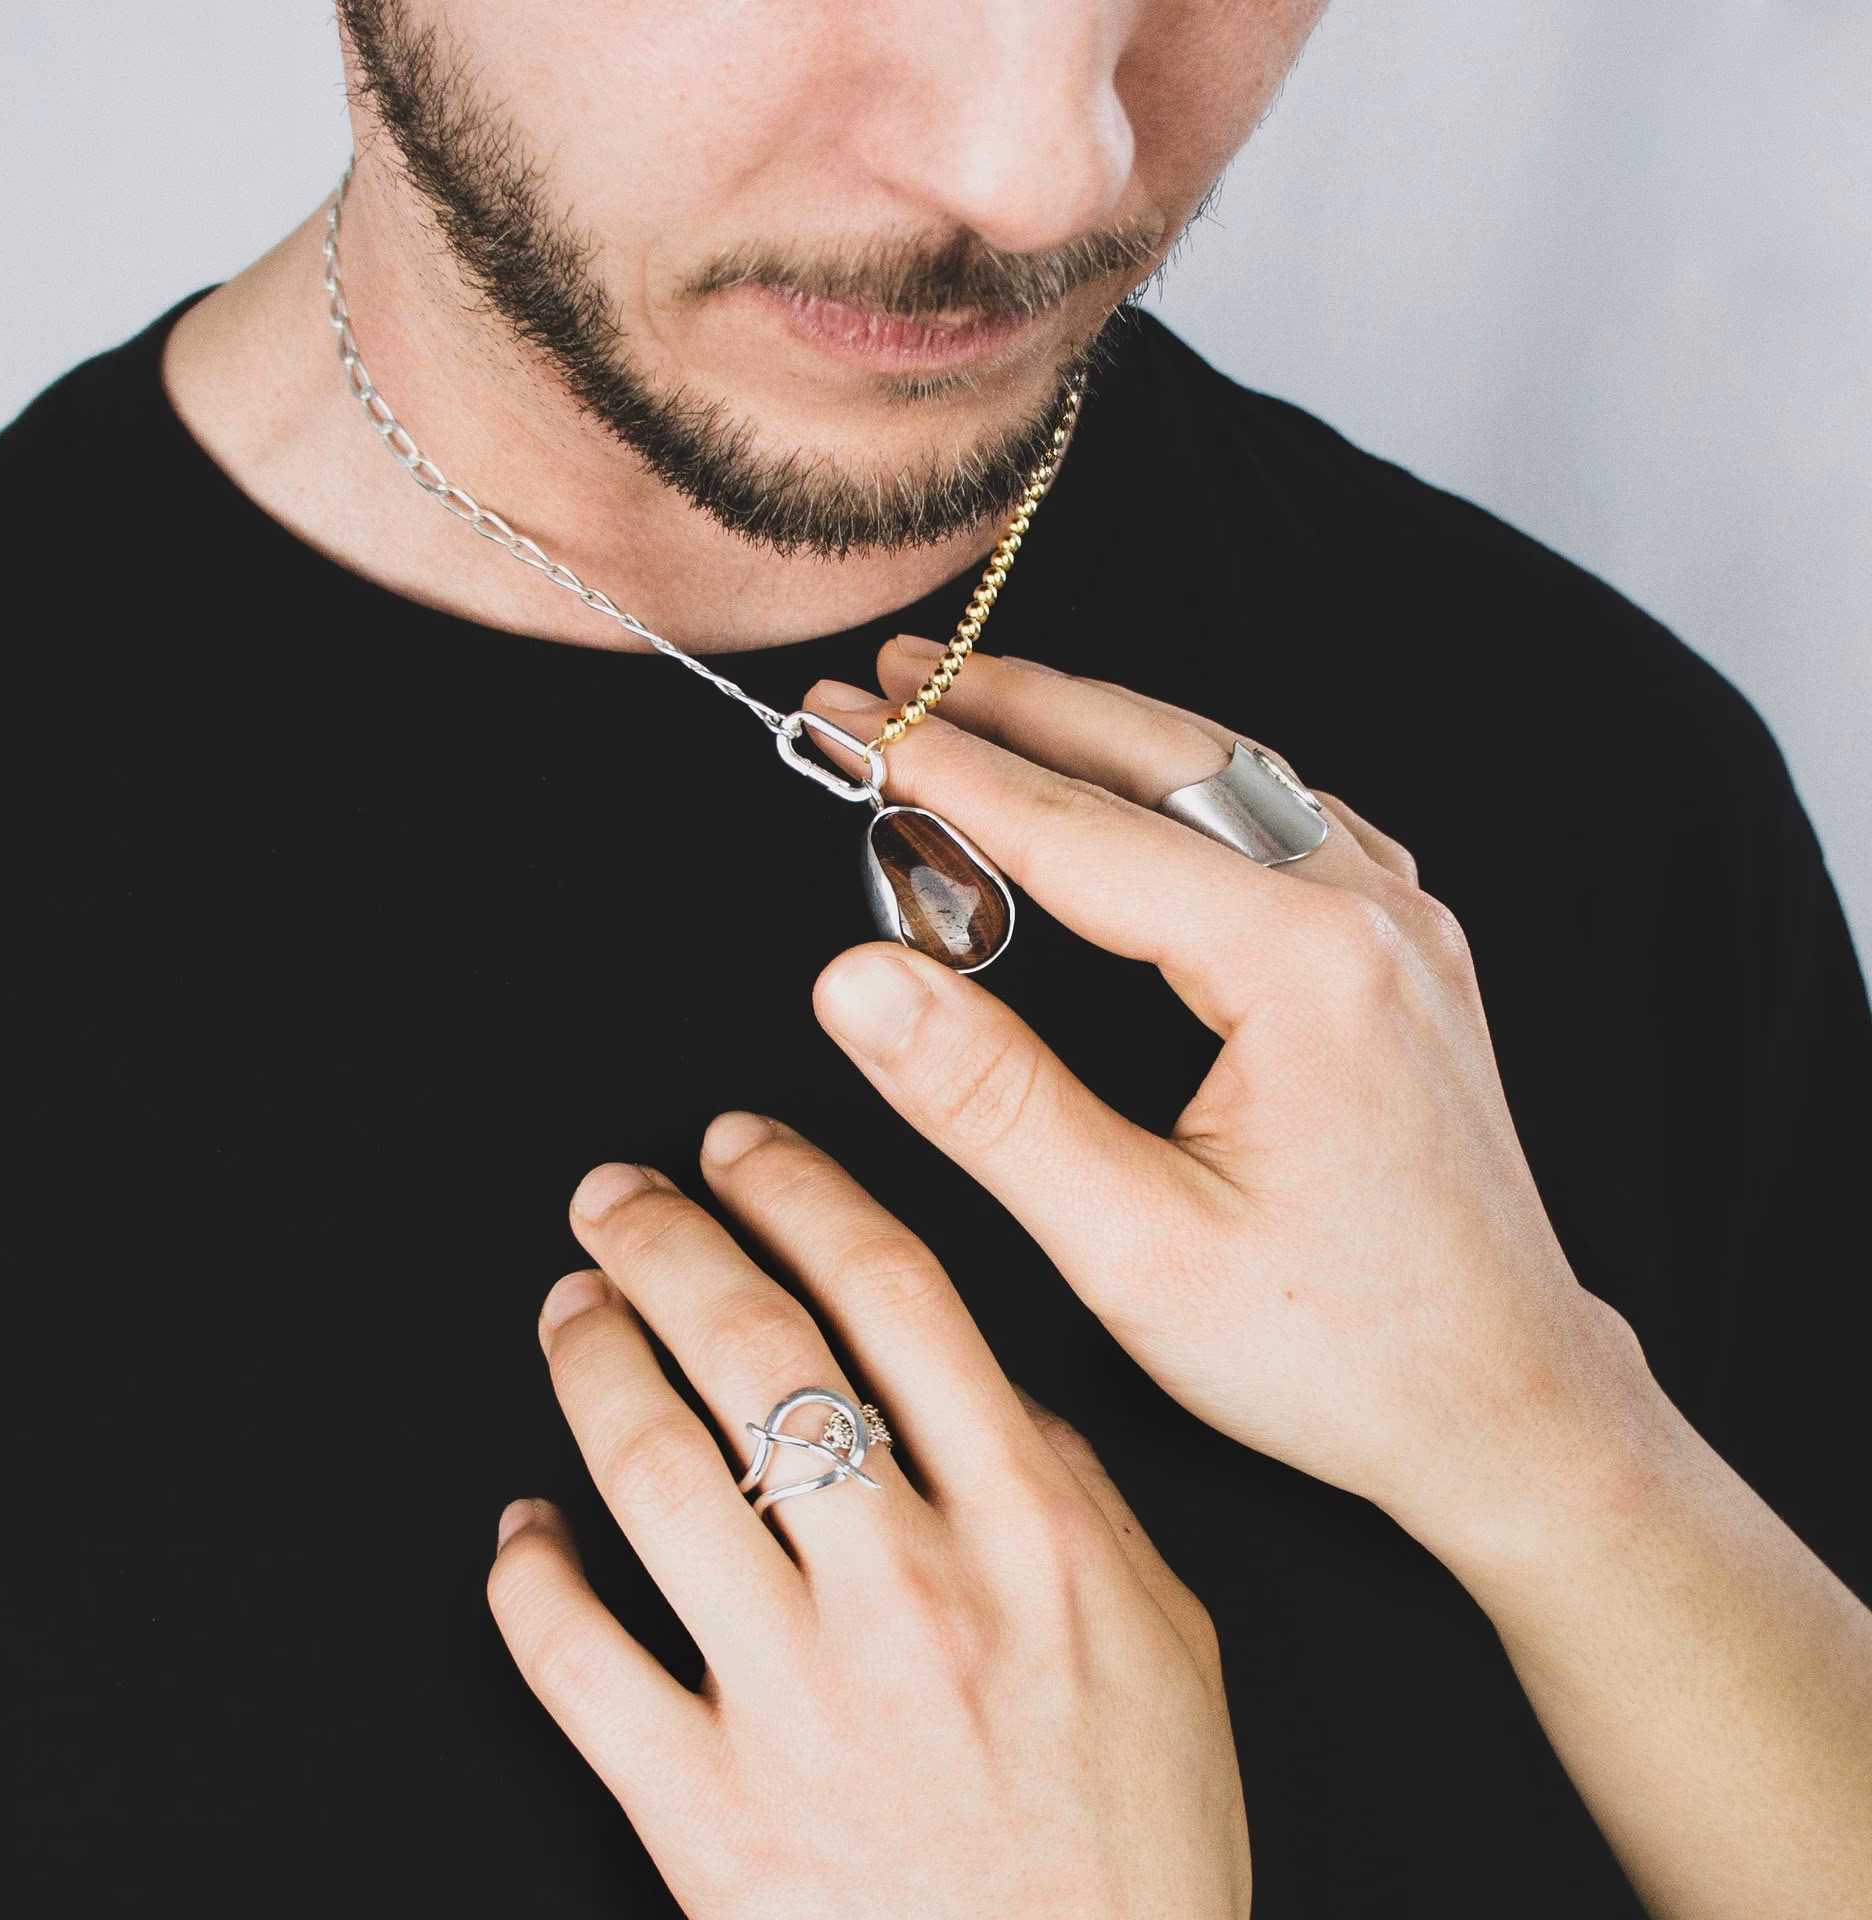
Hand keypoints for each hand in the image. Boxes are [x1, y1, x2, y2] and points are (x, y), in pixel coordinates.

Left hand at [488, 1116, 1247, 1919]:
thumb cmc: (1133, 1854)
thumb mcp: (1166, 1642)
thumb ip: (1079, 1492)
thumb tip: (984, 1384)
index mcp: (1029, 1532)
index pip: (894, 1293)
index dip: (801, 1189)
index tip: (745, 1147)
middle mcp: (908, 1593)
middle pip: (755, 1347)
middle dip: (665, 1241)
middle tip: (617, 1199)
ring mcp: (798, 1702)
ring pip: (653, 1467)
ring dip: (589, 1361)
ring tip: (568, 1312)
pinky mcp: (707, 1814)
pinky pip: (574, 1656)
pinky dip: (526, 1569)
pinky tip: (525, 1525)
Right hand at [804, 644, 1871, 1919]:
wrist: (1509, 1408)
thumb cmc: (1338, 1353)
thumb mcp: (1134, 1249)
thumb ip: (989, 1102)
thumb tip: (858, 980)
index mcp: (1300, 965)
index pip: (1076, 827)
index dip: (939, 766)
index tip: (836, 716)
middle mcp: (1365, 911)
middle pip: (1157, 756)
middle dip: (1013, 705)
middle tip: (893, 677)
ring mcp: (1399, 922)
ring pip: (1224, 771)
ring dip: (1095, 731)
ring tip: (984, 707)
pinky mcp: (1404, 953)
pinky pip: (1280, 816)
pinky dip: (1178, 781)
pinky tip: (1133, 785)